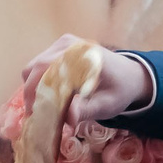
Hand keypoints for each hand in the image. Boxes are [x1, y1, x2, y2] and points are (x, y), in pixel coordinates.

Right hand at [20, 36, 154, 125]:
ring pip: (34, 66)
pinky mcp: (60, 47)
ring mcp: (63, 43)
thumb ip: (87, 110)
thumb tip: (68, 118)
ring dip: (34, 87)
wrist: (130, 75)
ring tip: (42, 106)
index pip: (48, 72)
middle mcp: (70, 45)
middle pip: (35, 68)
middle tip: (35, 114)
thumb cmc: (119, 91)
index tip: (34, 114)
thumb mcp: (106, 105)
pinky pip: (40, 64)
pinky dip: (39, 81)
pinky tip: (49, 95)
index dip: (36, 93)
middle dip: (31, 92)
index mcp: (82, 56)